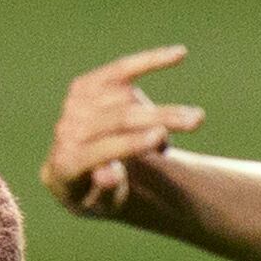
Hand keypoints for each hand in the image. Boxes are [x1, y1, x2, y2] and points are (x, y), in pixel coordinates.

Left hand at [44, 45, 208, 219]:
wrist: (76, 173)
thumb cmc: (98, 193)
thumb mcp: (103, 205)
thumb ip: (104, 192)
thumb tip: (109, 175)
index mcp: (64, 167)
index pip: (97, 151)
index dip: (129, 144)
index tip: (162, 138)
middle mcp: (65, 133)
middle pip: (116, 120)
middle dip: (158, 118)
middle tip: (196, 120)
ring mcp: (74, 107)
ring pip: (125, 99)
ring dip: (161, 112)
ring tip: (192, 122)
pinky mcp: (87, 86)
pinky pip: (122, 69)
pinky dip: (151, 61)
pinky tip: (180, 54)